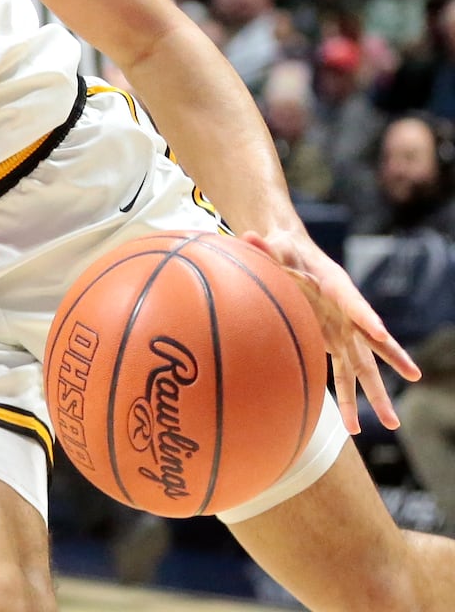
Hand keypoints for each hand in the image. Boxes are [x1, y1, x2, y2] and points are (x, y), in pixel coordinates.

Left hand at [241, 228, 420, 431]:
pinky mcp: (331, 341)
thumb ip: (262, 246)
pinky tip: (353, 426)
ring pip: (362, 365)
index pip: (353, 301)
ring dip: (374, 394)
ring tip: (391, 424)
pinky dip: (347, 396)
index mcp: (336, 285)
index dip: (365, 316)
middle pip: (372, 339)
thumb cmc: (282, 250)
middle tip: (415, 376)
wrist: (288, 253)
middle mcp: (346, 311)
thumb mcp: (273, 245)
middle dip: (393, 359)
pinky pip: (343, 372)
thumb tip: (245, 235)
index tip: (380, 331)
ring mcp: (341, 329)